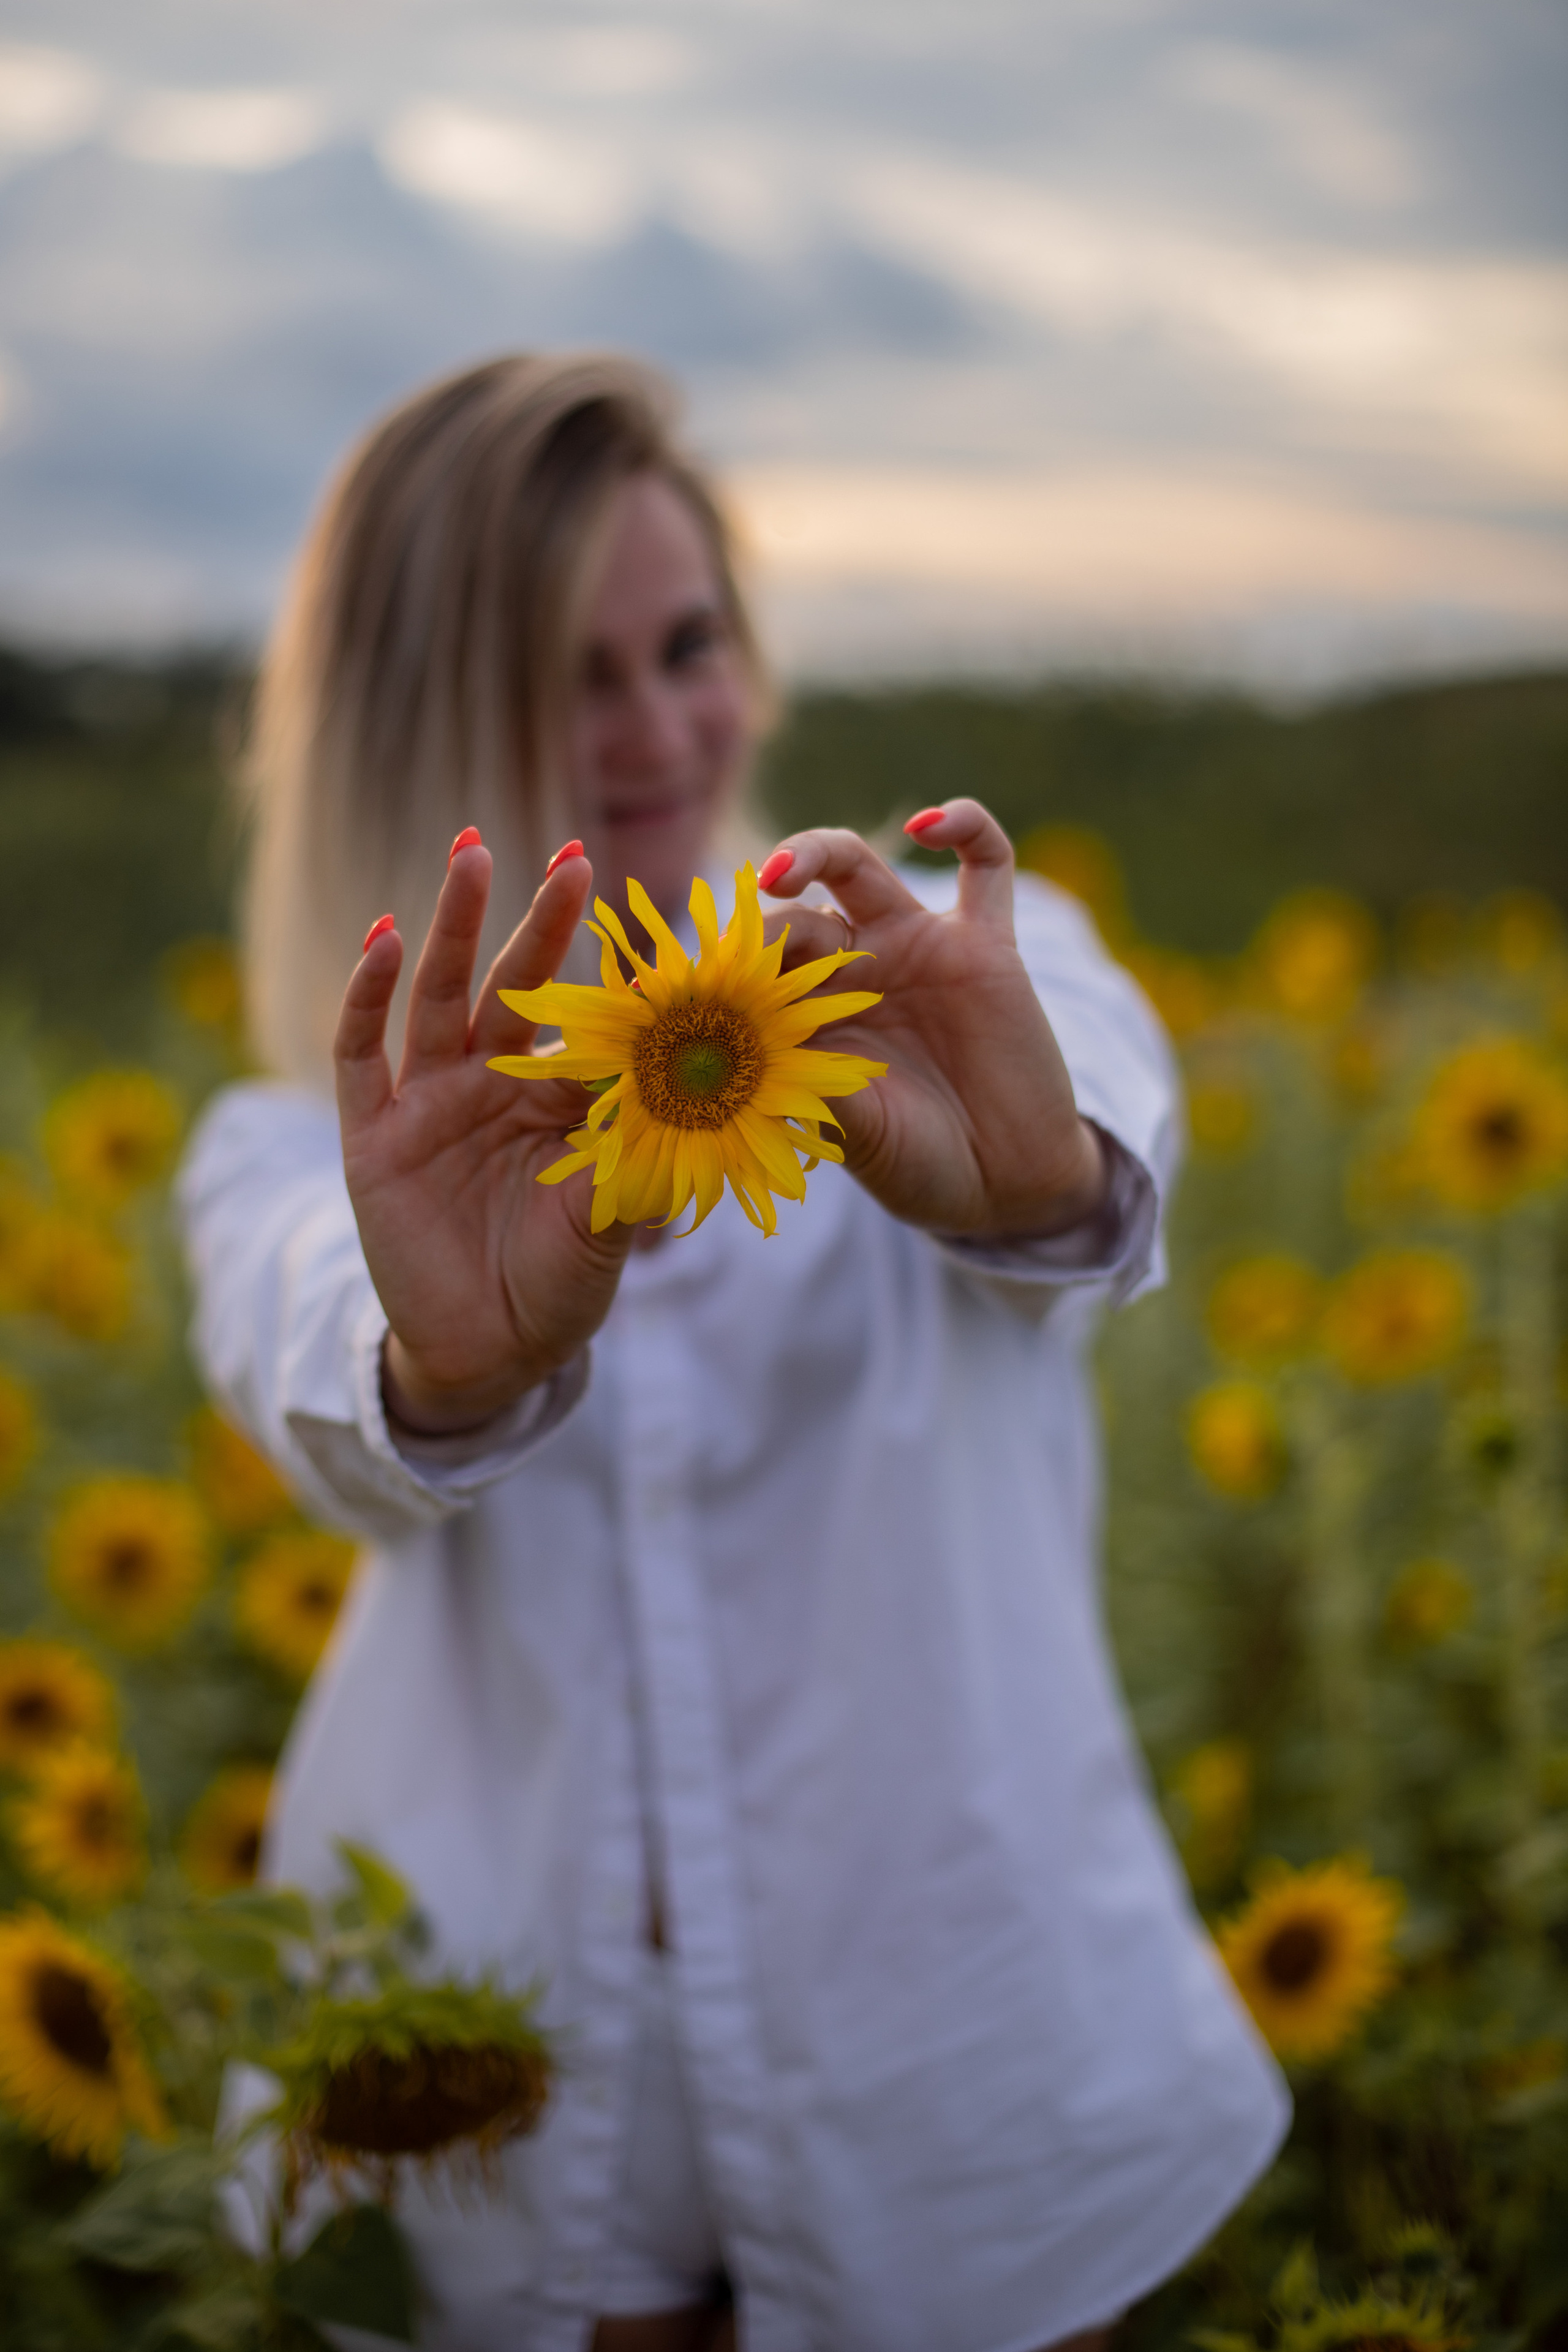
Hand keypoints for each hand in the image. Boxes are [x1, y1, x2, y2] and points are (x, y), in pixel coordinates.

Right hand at [334, 843, 634, 1433]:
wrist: (492, 1354)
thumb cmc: (563, 1284)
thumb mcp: (616, 1215)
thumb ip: (646, 1150)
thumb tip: (709, 1090)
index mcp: (555, 1096)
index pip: (583, 1013)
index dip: (609, 962)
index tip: (649, 906)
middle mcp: (491, 1083)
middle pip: (514, 981)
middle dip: (538, 916)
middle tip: (571, 853)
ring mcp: (428, 1103)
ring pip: (440, 993)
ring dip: (455, 924)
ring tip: (473, 853)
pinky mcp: (372, 1134)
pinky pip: (360, 1052)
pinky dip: (364, 994)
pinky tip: (380, 938)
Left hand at [757, 801, 1105, 1238]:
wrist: (1006, 1186)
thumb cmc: (918, 1165)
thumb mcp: (853, 1135)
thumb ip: (809, 1089)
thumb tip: (742, 1065)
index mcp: (810, 1014)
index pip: (755, 965)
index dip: (721, 966)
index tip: (680, 987)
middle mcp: (856, 969)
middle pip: (795, 910)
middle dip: (765, 925)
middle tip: (747, 952)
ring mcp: (918, 948)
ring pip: (858, 866)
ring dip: (817, 850)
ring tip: (784, 869)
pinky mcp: (986, 944)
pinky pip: (986, 865)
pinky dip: (966, 827)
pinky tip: (929, 822)